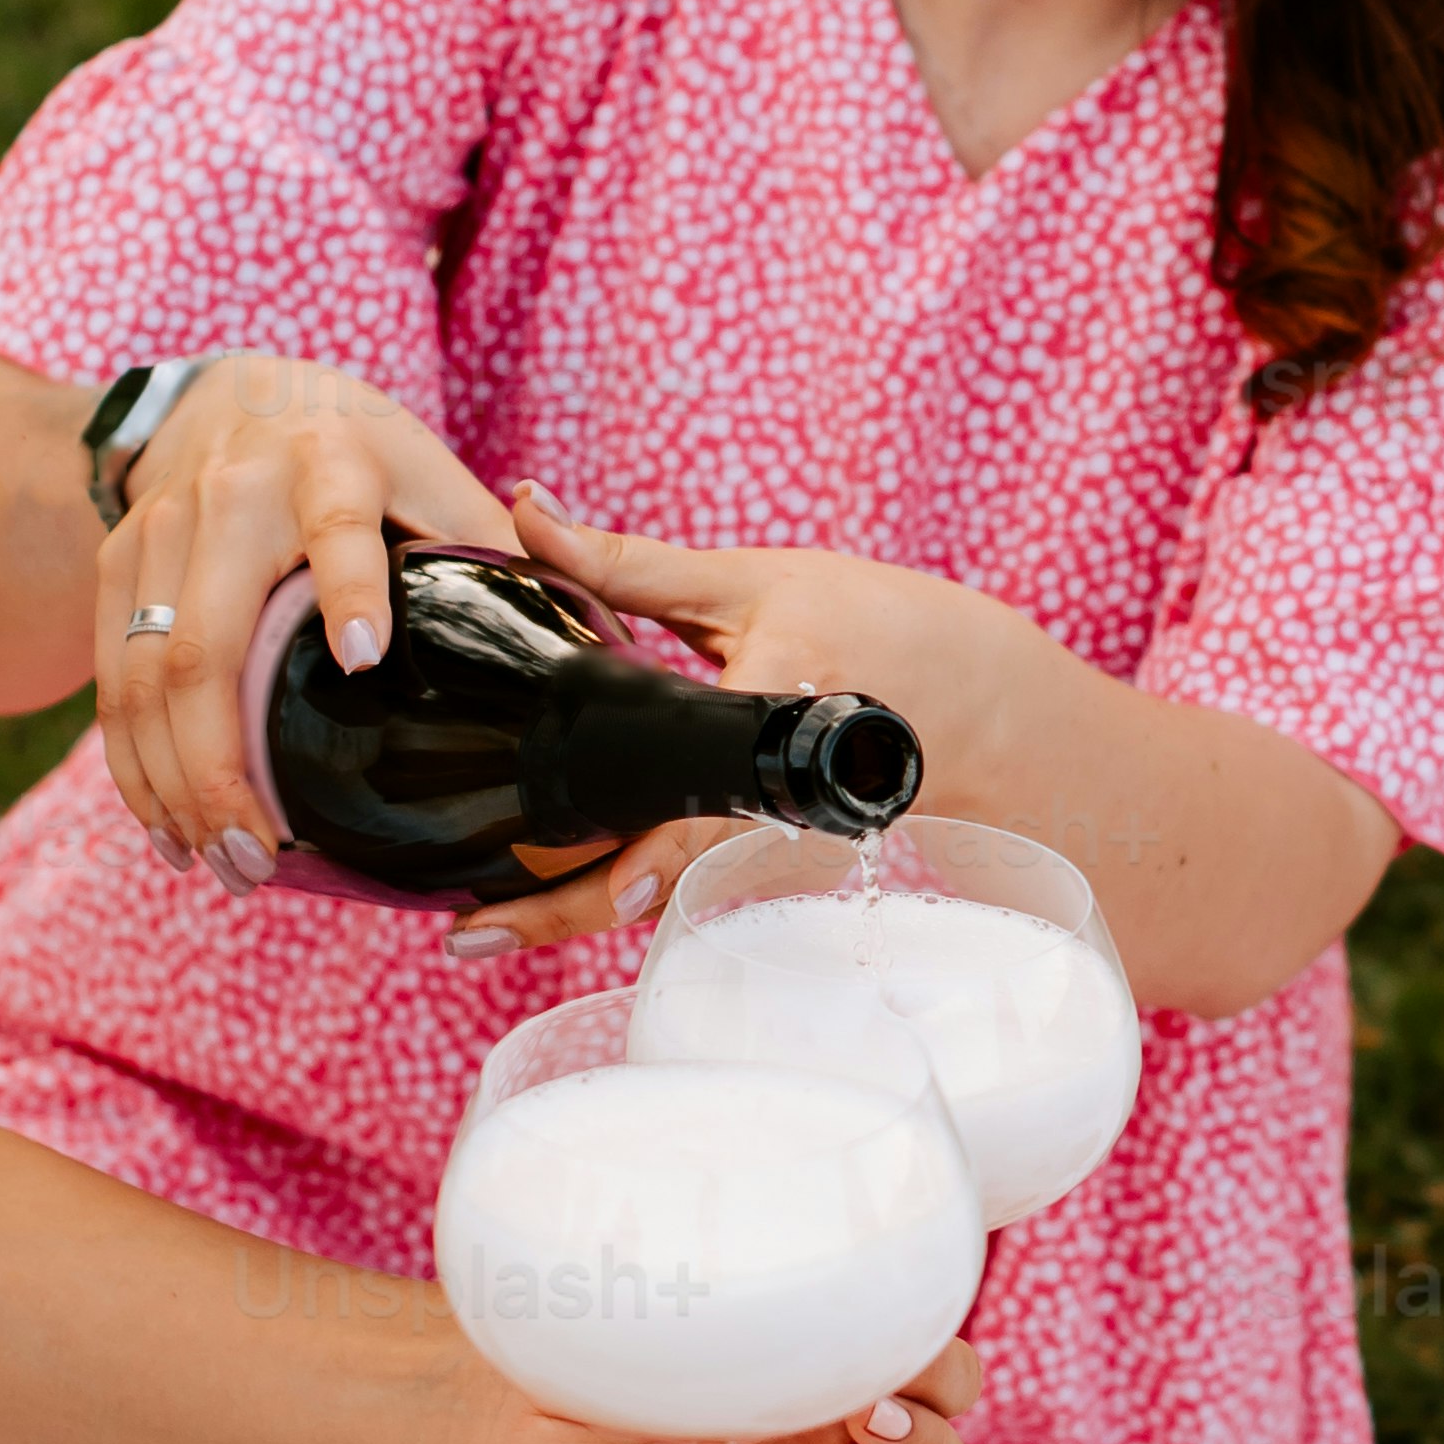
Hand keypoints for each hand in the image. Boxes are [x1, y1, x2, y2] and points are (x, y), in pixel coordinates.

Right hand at [99, 356, 520, 873]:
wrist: (232, 389)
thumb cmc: (359, 451)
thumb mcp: (432, 473)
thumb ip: (497, 553)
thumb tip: (595, 655)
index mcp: (331, 464)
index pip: (337, 528)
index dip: (349, 591)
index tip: (367, 660)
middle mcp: (234, 494)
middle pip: (208, 643)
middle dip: (225, 764)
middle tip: (262, 855)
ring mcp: (162, 530)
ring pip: (146, 677)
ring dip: (174, 786)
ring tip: (218, 864)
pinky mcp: (118, 564)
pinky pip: (112, 679)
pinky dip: (133, 765)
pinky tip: (169, 828)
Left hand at [451, 479, 1038, 942]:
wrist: (973, 695)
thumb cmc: (866, 619)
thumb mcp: (747, 579)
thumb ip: (625, 559)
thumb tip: (524, 506)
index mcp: (778, 703)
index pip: (708, 792)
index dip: (657, 850)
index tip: (607, 889)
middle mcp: (784, 794)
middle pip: (670, 874)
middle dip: (568, 913)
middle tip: (469, 936)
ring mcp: (786, 844)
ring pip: (672, 892)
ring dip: (580, 912)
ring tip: (486, 924)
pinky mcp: (779, 862)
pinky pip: (690, 885)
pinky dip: (622, 890)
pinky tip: (550, 893)